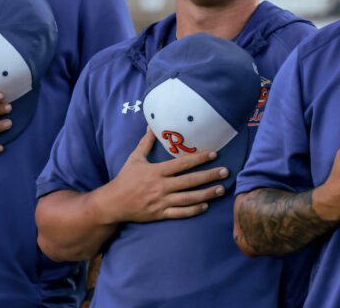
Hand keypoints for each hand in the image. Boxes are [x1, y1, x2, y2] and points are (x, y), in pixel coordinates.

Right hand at [91, 128, 227, 223]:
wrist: (114, 203)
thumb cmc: (125, 178)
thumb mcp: (134, 158)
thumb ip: (146, 143)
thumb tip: (152, 126)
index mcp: (156, 171)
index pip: (182, 163)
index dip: (199, 158)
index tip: (214, 153)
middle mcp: (161, 186)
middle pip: (190, 181)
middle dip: (209, 176)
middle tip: (225, 172)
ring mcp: (162, 201)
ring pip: (189, 198)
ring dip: (207, 193)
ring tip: (221, 189)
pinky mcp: (161, 214)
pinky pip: (181, 213)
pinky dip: (194, 210)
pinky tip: (205, 205)